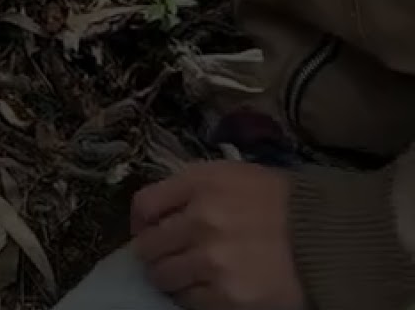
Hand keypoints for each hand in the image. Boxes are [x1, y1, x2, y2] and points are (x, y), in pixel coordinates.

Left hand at [130, 161, 305, 309]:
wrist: (331, 238)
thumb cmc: (282, 203)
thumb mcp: (233, 176)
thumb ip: (191, 189)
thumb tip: (153, 215)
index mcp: (200, 183)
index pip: (144, 205)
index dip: (141, 222)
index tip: (148, 230)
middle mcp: (201, 219)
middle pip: (147, 245)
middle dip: (156, 253)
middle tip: (170, 256)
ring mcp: (213, 260)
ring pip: (163, 277)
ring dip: (173, 277)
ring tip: (193, 274)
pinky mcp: (228, 296)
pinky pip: (189, 301)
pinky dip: (194, 297)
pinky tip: (213, 287)